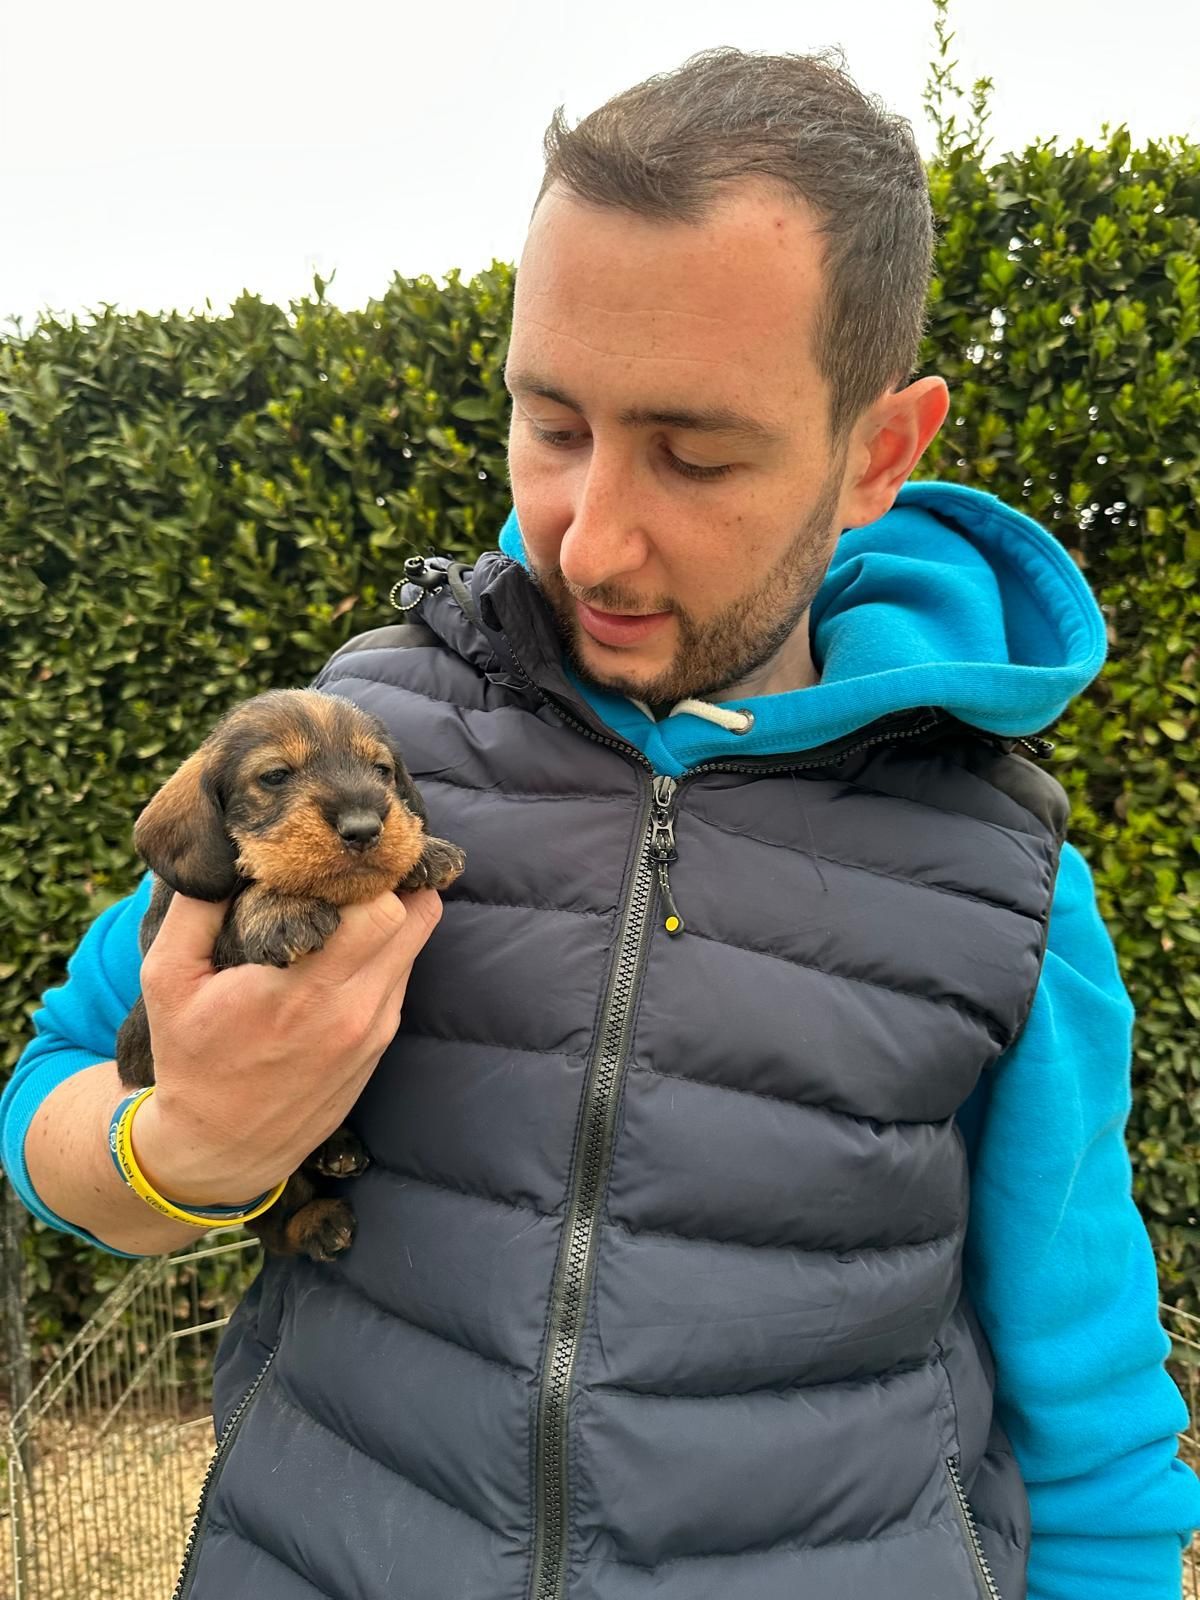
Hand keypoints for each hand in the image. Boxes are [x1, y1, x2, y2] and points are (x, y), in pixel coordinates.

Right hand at [131, 887, 441, 1206]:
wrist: (221, 1150)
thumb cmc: (191, 1059)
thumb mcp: (167, 980)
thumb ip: (196, 909)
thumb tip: (231, 852)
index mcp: (301, 991)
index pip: (380, 911)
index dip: (366, 874)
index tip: (335, 858)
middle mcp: (353, 1011)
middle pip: (416, 916)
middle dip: (389, 883)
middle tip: (349, 872)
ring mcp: (374, 1030)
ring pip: (416, 942)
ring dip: (392, 914)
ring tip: (347, 902)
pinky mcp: (381, 1045)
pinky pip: (401, 975)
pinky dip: (384, 950)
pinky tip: (346, 946)